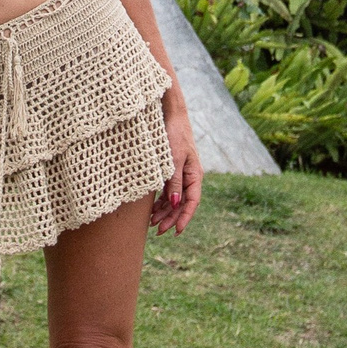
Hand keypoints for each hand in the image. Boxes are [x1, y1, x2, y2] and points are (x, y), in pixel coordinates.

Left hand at [151, 102, 202, 234]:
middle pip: (182, 204)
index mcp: (195, 174)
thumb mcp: (173, 159)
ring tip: (152, 224)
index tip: (176, 231)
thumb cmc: (174, 135)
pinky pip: (168, 192)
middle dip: (171, 219)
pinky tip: (152, 211)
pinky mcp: (172, 171)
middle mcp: (189, 177)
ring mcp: (181, 175)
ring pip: (174, 200)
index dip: (185, 218)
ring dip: (164, 212)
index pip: (192, 202)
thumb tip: (175, 204)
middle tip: (158, 232)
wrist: (170, 116)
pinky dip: (160, 202)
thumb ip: (174, 182)